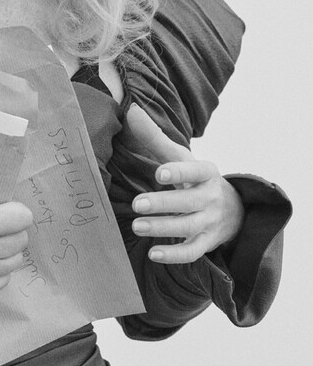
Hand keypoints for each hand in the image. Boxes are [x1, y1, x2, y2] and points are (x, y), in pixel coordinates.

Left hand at [124, 103, 244, 263]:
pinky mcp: (206, 242)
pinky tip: (153, 253)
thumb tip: (131, 111)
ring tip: (137, 225)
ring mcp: (210, 222)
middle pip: (189, 202)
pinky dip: (175, 255)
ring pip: (188, 227)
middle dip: (164, 203)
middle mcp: (211, 198)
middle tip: (137, 203)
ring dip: (163, 227)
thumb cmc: (195, 179)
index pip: (195, 170)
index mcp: (206, 173)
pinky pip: (192, 252)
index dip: (179, 172)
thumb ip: (155, 138)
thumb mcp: (180, 157)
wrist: (234, 209)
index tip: (159, 172)